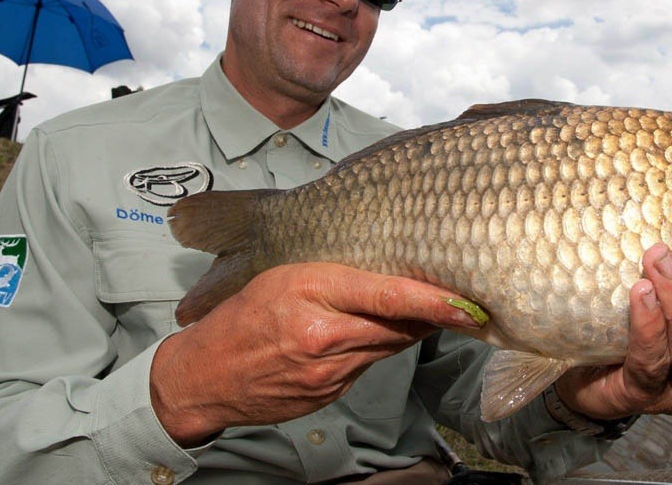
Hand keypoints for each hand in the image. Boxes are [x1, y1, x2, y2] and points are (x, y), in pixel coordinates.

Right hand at [149, 263, 482, 445]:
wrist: (204, 376)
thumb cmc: (243, 316)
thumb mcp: (287, 276)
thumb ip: (339, 278)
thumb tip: (391, 278)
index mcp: (312, 293)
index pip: (388, 295)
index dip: (434, 300)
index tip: (467, 303)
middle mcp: (325, 335)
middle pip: (398, 325)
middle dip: (430, 315)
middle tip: (459, 300)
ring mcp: (328, 372)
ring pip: (388, 348)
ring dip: (407, 331)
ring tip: (424, 313)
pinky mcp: (329, 394)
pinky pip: (367, 366)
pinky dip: (376, 350)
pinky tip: (369, 337)